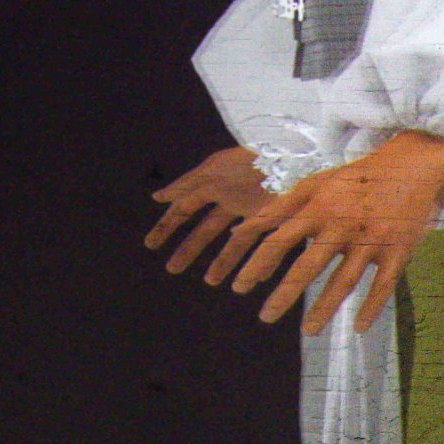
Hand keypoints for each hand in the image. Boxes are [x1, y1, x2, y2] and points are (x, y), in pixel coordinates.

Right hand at [145, 146, 272, 274]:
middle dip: (189, 248)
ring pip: (235, 242)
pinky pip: (267, 245)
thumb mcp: (212, 173)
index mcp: (215, 184)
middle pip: (207, 228)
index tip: (151, 245)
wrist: (292, 161)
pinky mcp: (277, 220)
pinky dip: (261, 264)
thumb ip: (186, 188)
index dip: (168, 225)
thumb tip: (157, 198)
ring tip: (211, 282)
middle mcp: (233, 198)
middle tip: (172, 269)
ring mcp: (254, 210)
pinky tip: (253, 280)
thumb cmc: (250, 164)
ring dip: (223, 262)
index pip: (186, 208)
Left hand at [214, 130, 443, 334]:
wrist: (414, 164)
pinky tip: (359, 327)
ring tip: (309, 331)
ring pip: (344, 281)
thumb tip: (244, 228)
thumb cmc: (358, 177)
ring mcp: (372, 239)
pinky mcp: (399, 249)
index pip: (280, 239)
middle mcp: (343, 224)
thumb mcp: (318, 183)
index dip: (257, 264)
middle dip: (284, 294)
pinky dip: (371, 307)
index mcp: (320, 207)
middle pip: (308, 266)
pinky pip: (383, 284)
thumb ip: (283, 206)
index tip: (240, 287)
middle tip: (266, 318)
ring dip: (324, 308)